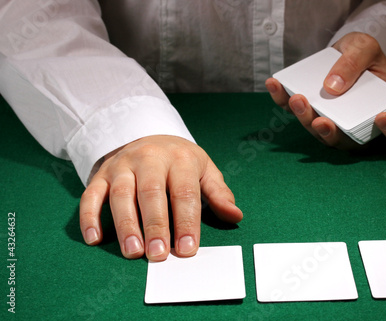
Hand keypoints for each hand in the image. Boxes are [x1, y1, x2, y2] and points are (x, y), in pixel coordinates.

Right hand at [79, 135, 242, 260]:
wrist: (148, 135)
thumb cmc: (179, 160)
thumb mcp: (204, 169)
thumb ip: (218, 193)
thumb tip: (235, 216)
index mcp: (179, 158)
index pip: (184, 192)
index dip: (186, 222)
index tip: (187, 249)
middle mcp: (149, 158)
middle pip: (151, 193)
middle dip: (155, 225)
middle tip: (158, 255)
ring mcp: (122, 165)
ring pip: (120, 194)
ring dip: (125, 225)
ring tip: (133, 252)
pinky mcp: (101, 174)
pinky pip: (91, 195)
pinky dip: (89, 217)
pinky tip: (94, 239)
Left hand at [266, 32, 385, 148]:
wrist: (345, 51)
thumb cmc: (364, 54)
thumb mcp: (365, 48)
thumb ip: (354, 63)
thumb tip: (333, 87)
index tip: (382, 118)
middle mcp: (363, 126)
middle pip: (352, 142)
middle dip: (333, 134)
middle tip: (320, 120)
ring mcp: (337, 124)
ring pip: (323, 135)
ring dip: (307, 120)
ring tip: (297, 98)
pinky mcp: (314, 115)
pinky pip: (299, 114)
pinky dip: (284, 102)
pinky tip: (274, 85)